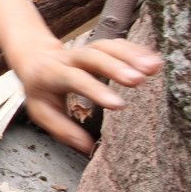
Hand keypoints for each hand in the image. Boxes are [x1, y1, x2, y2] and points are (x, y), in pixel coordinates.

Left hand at [10, 38, 162, 154]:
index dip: (95, 90)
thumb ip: (63, 129)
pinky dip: (137, 50)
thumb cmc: (41, 90)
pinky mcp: (99, 45)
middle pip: (92, 56)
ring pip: (107, 46)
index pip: (74, 79)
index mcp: (52, 73)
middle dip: (116, 66)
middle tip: (139, 80)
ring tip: (155, 67)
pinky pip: (118, 44)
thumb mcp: (41, 111)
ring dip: (132, 55)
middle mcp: (70, 58)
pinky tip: (155, 60)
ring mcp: (85, 49)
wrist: (35, 58)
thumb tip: (87, 148)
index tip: (119, 105)